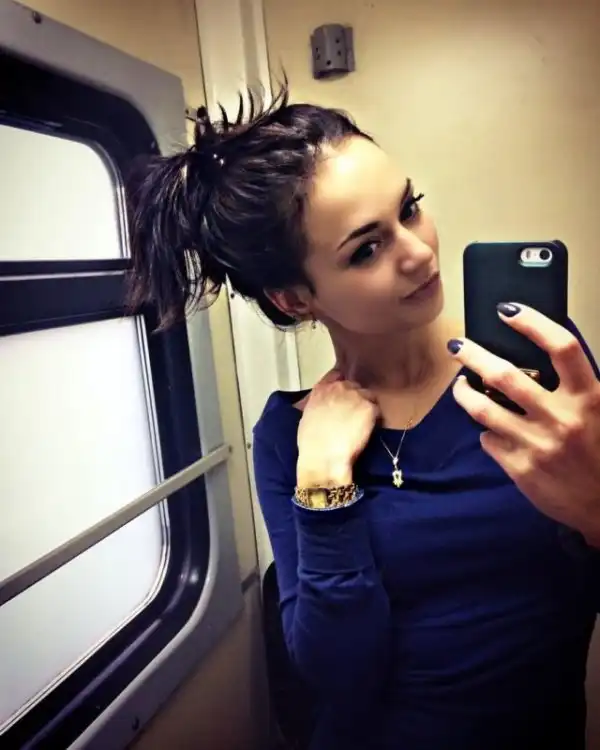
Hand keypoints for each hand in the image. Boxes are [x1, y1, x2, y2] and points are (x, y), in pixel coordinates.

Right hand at [297, 368, 378, 487]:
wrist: (323, 457)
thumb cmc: (312, 444)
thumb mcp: (307, 417)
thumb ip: (319, 405)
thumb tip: (327, 408)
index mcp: (321, 390)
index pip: (336, 376)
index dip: (343, 386)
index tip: (345, 395)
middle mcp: (338, 388)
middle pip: (355, 387)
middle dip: (356, 399)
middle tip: (354, 416)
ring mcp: (355, 396)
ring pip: (369, 397)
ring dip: (367, 408)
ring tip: (362, 425)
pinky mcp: (369, 407)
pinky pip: (377, 411)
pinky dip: (375, 420)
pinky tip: (368, 431)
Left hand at [448, 303, 599, 545]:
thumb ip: (577, 385)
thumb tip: (537, 353)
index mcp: (591, 398)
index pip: (562, 347)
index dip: (532, 322)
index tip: (507, 310)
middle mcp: (563, 419)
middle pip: (505, 375)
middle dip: (473, 355)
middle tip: (457, 346)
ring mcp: (538, 446)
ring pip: (483, 409)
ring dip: (464, 392)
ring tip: (460, 384)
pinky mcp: (520, 469)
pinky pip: (488, 440)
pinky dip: (486, 430)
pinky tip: (490, 427)